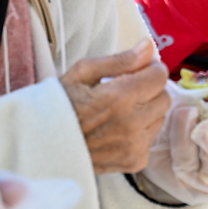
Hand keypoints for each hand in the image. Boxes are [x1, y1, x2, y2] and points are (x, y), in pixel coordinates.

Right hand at [62, 40, 168, 174]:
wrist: (43, 147)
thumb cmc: (59, 105)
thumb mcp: (83, 73)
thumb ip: (121, 60)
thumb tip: (149, 46)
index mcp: (120, 97)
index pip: (160, 76)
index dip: (149, 69)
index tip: (135, 72)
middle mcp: (132, 124)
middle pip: (164, 97)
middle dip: (150, 90)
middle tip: (126, 92)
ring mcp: (135, 146)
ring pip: (160, 119)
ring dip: (147, 112)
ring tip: (120, 112)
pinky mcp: (135, 162)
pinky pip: (151, 139)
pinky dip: (140, 133)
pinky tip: (118, 130)